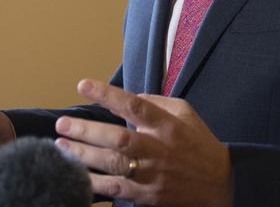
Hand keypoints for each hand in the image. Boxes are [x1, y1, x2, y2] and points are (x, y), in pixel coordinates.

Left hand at [55, 79, 232, 206]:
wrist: (218, 183)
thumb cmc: (198, 142)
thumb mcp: (185, 112)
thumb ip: (156, 102)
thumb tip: (127, 98)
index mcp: (168, 124)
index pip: (135, 105)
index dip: (108, 95)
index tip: (83, 84)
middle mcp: (158, 148)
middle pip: (118, 138)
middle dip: (87, 130)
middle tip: (62, 124)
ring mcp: (152, 174)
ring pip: (113, 164)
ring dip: (83, 155)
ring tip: (60, 145)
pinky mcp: (147, 195)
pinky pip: (116, 189)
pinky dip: (93, 183)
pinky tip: (75, 174)